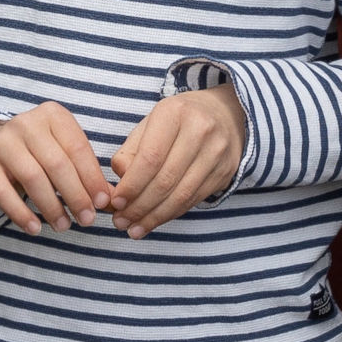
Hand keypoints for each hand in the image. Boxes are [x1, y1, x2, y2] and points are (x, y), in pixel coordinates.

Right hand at [0, 102, 116, 234]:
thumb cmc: (34, 154)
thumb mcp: (61, 153)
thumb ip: (84, 173)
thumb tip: (111, 201)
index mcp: (52, 115)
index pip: (78, 148)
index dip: (93, 178)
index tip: (103, 203)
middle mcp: (26, 123)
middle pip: (57, 164)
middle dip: (76, 195)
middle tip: (87, 220)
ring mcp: (2, 142)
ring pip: (33, 178)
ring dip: (52, 207)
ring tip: (63, 226)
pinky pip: (4, 193)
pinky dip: (22, 214)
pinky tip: (35, 228)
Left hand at [109, 84, 245, 232]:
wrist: (224, 114)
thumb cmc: (177, 121)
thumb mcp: (149, 124)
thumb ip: (131, 152)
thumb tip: (120, 183)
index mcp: (174, 113)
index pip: (150, 158)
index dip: (132, 185)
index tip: (116, 202)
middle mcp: (200, 130)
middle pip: (165, 180)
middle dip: (139, 206)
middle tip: (120, 222)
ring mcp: (217, 153)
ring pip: (181, 195)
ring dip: (154, 217)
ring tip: (134, 229)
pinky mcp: (225, 172)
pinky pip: (193, 200)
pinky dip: (171, 214)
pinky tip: (154, 221)